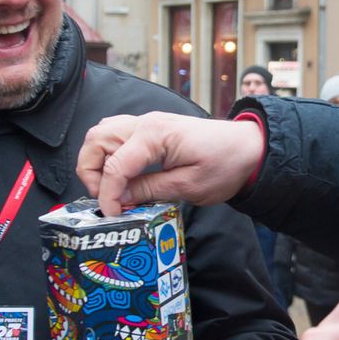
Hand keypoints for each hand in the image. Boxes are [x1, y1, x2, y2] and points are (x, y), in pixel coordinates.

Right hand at [77, 112, 263, 215]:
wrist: (248, 148)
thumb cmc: (225, 164)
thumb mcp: (188, 186)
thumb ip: (149, 191)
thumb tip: (118, 200)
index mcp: (153, 135)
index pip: (114, 165)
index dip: (107, 195)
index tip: (113, 216)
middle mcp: (144, 123)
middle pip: (95, 140)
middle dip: (90, 173)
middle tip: (107, 200)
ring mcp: (146, 124)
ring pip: (101, 135)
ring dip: (97, 162)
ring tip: (112, 189)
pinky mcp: (150, 130)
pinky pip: (116, 137)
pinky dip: (109, 156)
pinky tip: (123, 178)